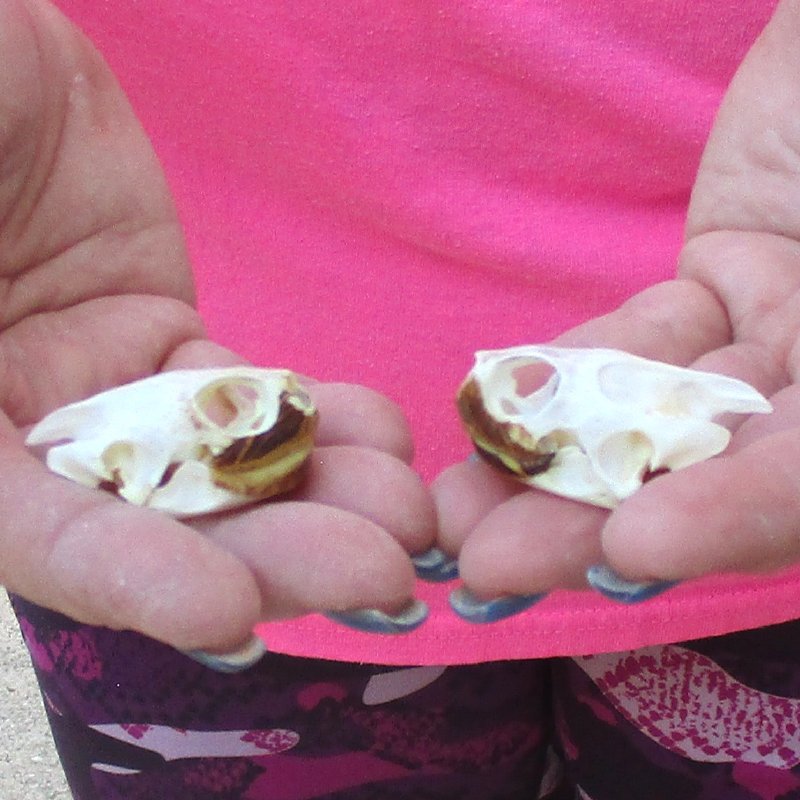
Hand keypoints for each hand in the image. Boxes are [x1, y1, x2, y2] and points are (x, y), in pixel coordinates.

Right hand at [0, 1, 434, 655]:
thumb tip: (20, 419)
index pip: (44, 539)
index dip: (132, 581)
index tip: (229, 612)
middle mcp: (34, 439)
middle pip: (166, 524)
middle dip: (275, 557)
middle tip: (380, 579)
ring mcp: (116, 398)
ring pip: (226, 470)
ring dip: (321, 501)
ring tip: (408, 519)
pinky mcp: (176, 351)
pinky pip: (255, 402)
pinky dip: (318, 427)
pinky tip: (381, 440)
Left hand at [433, 0, 799, 613]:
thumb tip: (784, 451)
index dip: (730, 523)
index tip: (627, 551)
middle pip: (707, 475)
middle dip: (593, 523)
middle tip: (488, 566)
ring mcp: (781, 340)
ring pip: (654, 415)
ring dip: (549, 463)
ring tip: (455, 510)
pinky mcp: (722, 282)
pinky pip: (640, 339)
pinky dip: (571, 373)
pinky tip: (497, 409)